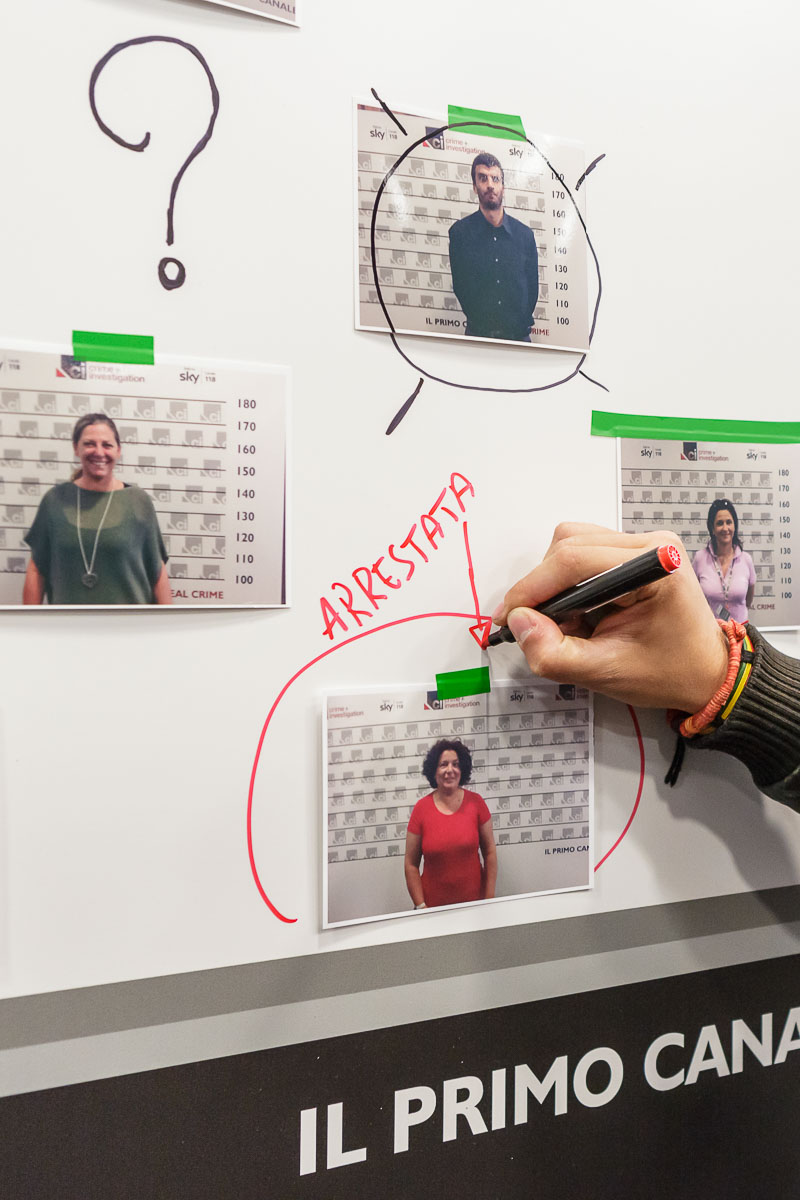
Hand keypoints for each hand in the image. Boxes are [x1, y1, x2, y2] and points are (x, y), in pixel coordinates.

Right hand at [493, 523, 728, 712]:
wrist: (706, 673)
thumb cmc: (668, 672)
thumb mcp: (606, 672)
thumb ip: (555, 653)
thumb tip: (518, 623)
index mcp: (655, 566)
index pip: (575, 560)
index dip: (532, 587)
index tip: (507, 617)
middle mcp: (651, 544)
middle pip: (569, 544)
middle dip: (542, 586)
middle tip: (535, 627)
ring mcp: (643, 545)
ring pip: (572, 545)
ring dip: (554, 584)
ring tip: (562, 623)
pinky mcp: (633, 553)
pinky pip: (583, 554)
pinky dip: (568, 584)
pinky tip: (578, 614)